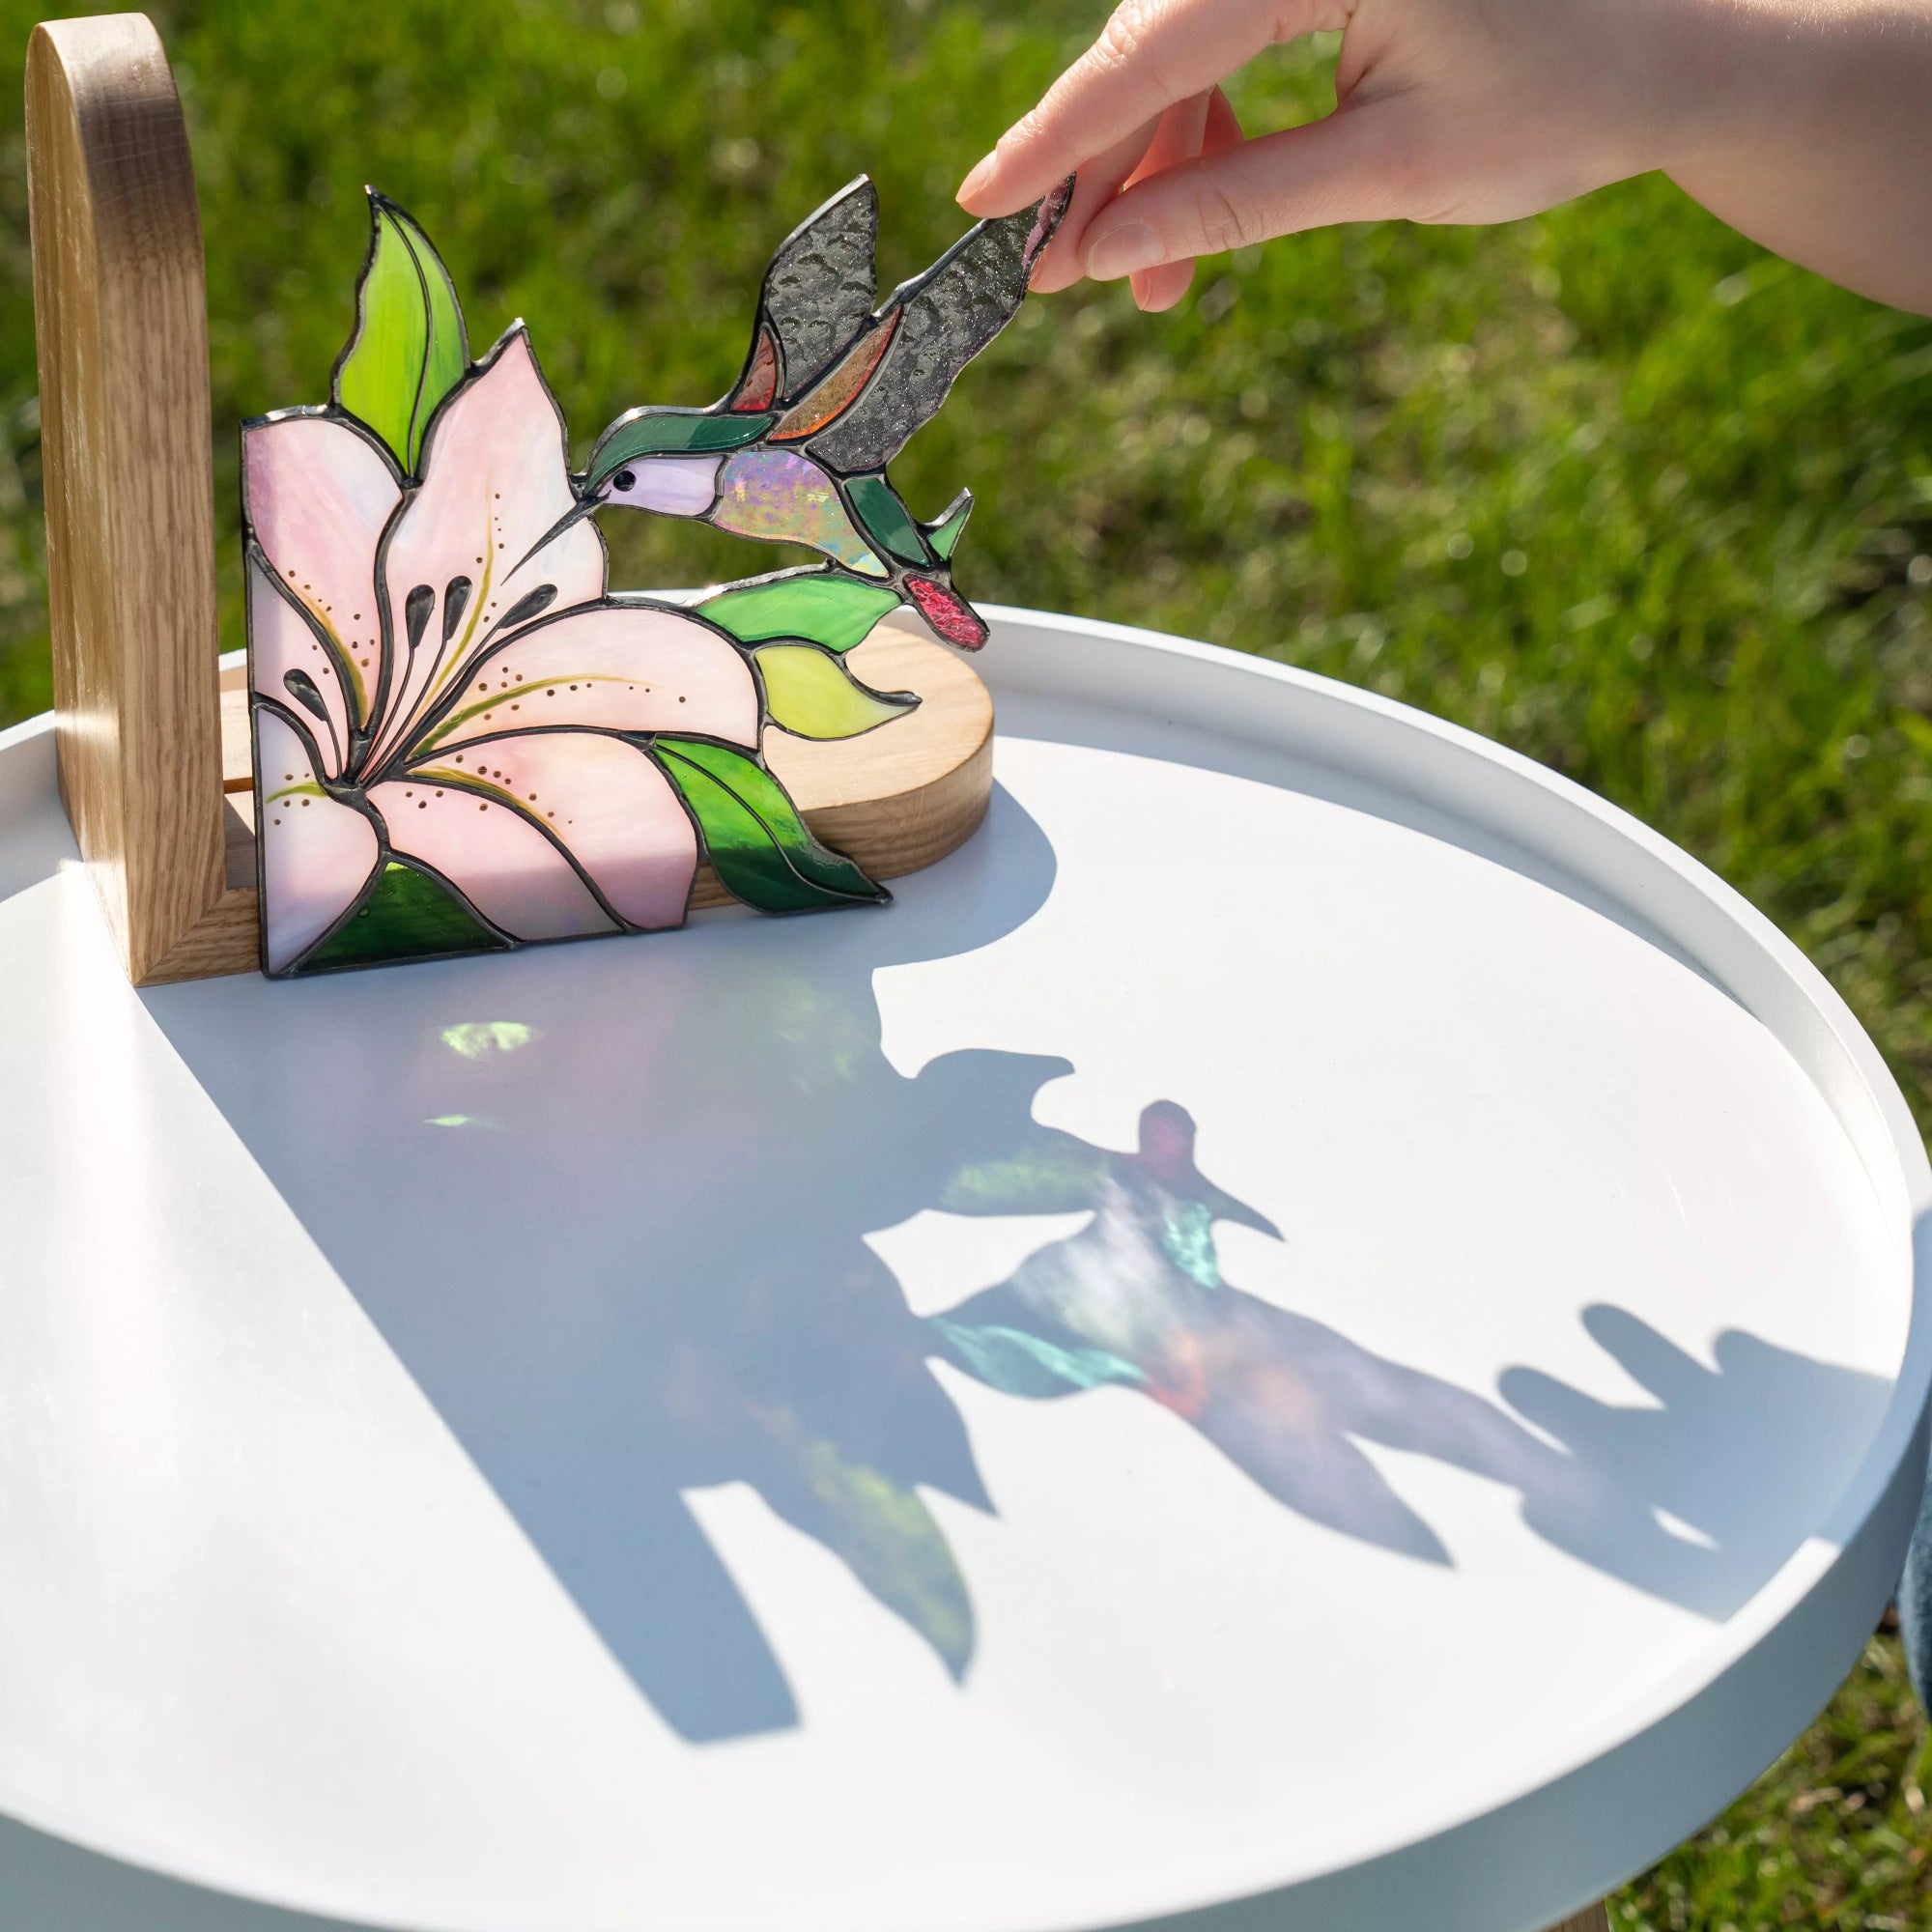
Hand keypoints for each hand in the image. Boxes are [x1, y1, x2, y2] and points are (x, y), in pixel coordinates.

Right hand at [963, 0, 1931, 316]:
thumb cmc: (1567, 100)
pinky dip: (1205, 133)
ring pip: (1184, 48)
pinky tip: (1190, 218)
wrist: (1684, 50)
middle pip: (1157, 38)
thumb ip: (1237, 205)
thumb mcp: (1392, 169)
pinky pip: (1230, 43)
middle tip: (1053, 275)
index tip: (984, 202)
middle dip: (1103, 164)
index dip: (1062, 132)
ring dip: (1153, 166)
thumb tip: (1104, 255)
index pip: (1159, 39)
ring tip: (1140, 286)